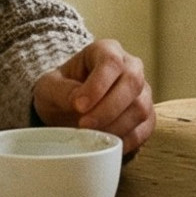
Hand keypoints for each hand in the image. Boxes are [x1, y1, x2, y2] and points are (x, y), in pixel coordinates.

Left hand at [32, 39, 154, 154]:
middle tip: (84, 125)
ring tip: (91, 136)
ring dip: (115, 126)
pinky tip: (106, 145)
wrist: (67, 107)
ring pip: (141, 107)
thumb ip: (61, 91)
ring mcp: (142, 92)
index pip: (111, 62)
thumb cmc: (60, 91)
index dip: (98, 85)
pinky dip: (126, 141)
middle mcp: (130, 67)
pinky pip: (144, 129)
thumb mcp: (49, 87)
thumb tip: (80, 103)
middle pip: (132, 82)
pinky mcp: (146, 117)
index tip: (79, 106)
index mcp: (106, 51)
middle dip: (108, 108)